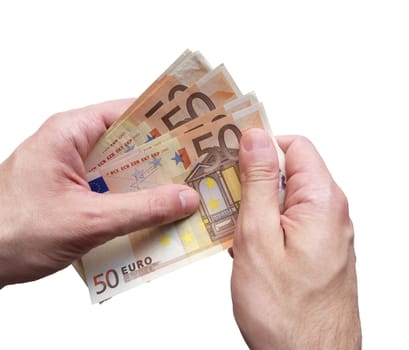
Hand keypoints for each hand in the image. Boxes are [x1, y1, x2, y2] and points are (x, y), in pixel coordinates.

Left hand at [0, 100, 198, 287]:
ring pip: (121, 170)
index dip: (163, 122)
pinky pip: (110, 190)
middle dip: (161, 159)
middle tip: (196, 170)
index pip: (127, 112)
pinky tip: (152, 217)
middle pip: (128, 143)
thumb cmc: (12, 232)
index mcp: (69, 133)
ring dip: (148, 184)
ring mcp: (70, 170)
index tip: (195, 134)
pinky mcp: (71, 192)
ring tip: (182, 195)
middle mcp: (71, 146)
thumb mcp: (87, 220)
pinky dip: (131, 201)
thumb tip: (185, 198)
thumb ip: (141, 209)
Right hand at [231, 129, 360, 348]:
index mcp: (322, 200)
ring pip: (285, 200)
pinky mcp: (317, 251)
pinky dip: (265, 226)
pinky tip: (244, 246)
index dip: (261, 145)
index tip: (230, 155)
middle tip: (222, 196)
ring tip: (228, 226)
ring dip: (255, 206)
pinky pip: (289, 223)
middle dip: (252, 179)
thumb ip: (260, 182)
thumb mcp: (259, 238)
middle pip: (289, 172)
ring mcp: (325, 234)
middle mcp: (331, 212)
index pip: (294, 145)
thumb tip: (256, 137)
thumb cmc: (286, 312)